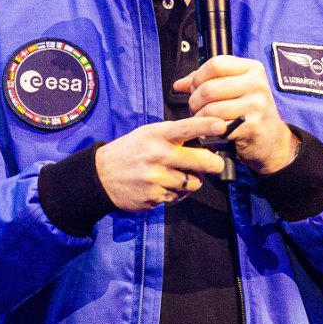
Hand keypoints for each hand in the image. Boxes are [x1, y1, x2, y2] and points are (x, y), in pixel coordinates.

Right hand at [95, 116, 227, 211]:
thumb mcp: (147, 134)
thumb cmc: (129, 151)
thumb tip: (204, 139)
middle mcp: (158, 155)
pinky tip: (164, 186)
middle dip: (214, 164)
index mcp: (157, 135)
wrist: (100, 176)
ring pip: (193, 183)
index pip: (186, 128)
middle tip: (216, 164)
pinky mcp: (154, 197)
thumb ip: (173, 135)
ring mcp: (156, 178)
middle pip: (200, 161)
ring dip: (192, 181)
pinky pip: (178, 197)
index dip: (206, 126)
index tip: (221, 125)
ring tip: (178, 175)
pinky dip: (177, 193)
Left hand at [173, 56, 299, 174]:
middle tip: (195, 108)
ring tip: (201, 119)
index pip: (216, 64)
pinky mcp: (252, 126)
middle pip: (210, 88)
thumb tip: (178, 84)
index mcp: (252, 68)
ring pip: (211, 109)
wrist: (271, 138)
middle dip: (195, 100)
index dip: (198, 77)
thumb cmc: (249, 110)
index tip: (195, 87)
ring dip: (199, 117)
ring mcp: (256, 105)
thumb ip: (207, 81)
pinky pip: (218, 126)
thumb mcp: (234, 88)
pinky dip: (209, 130)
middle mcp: (257, 84)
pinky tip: (212, 129)